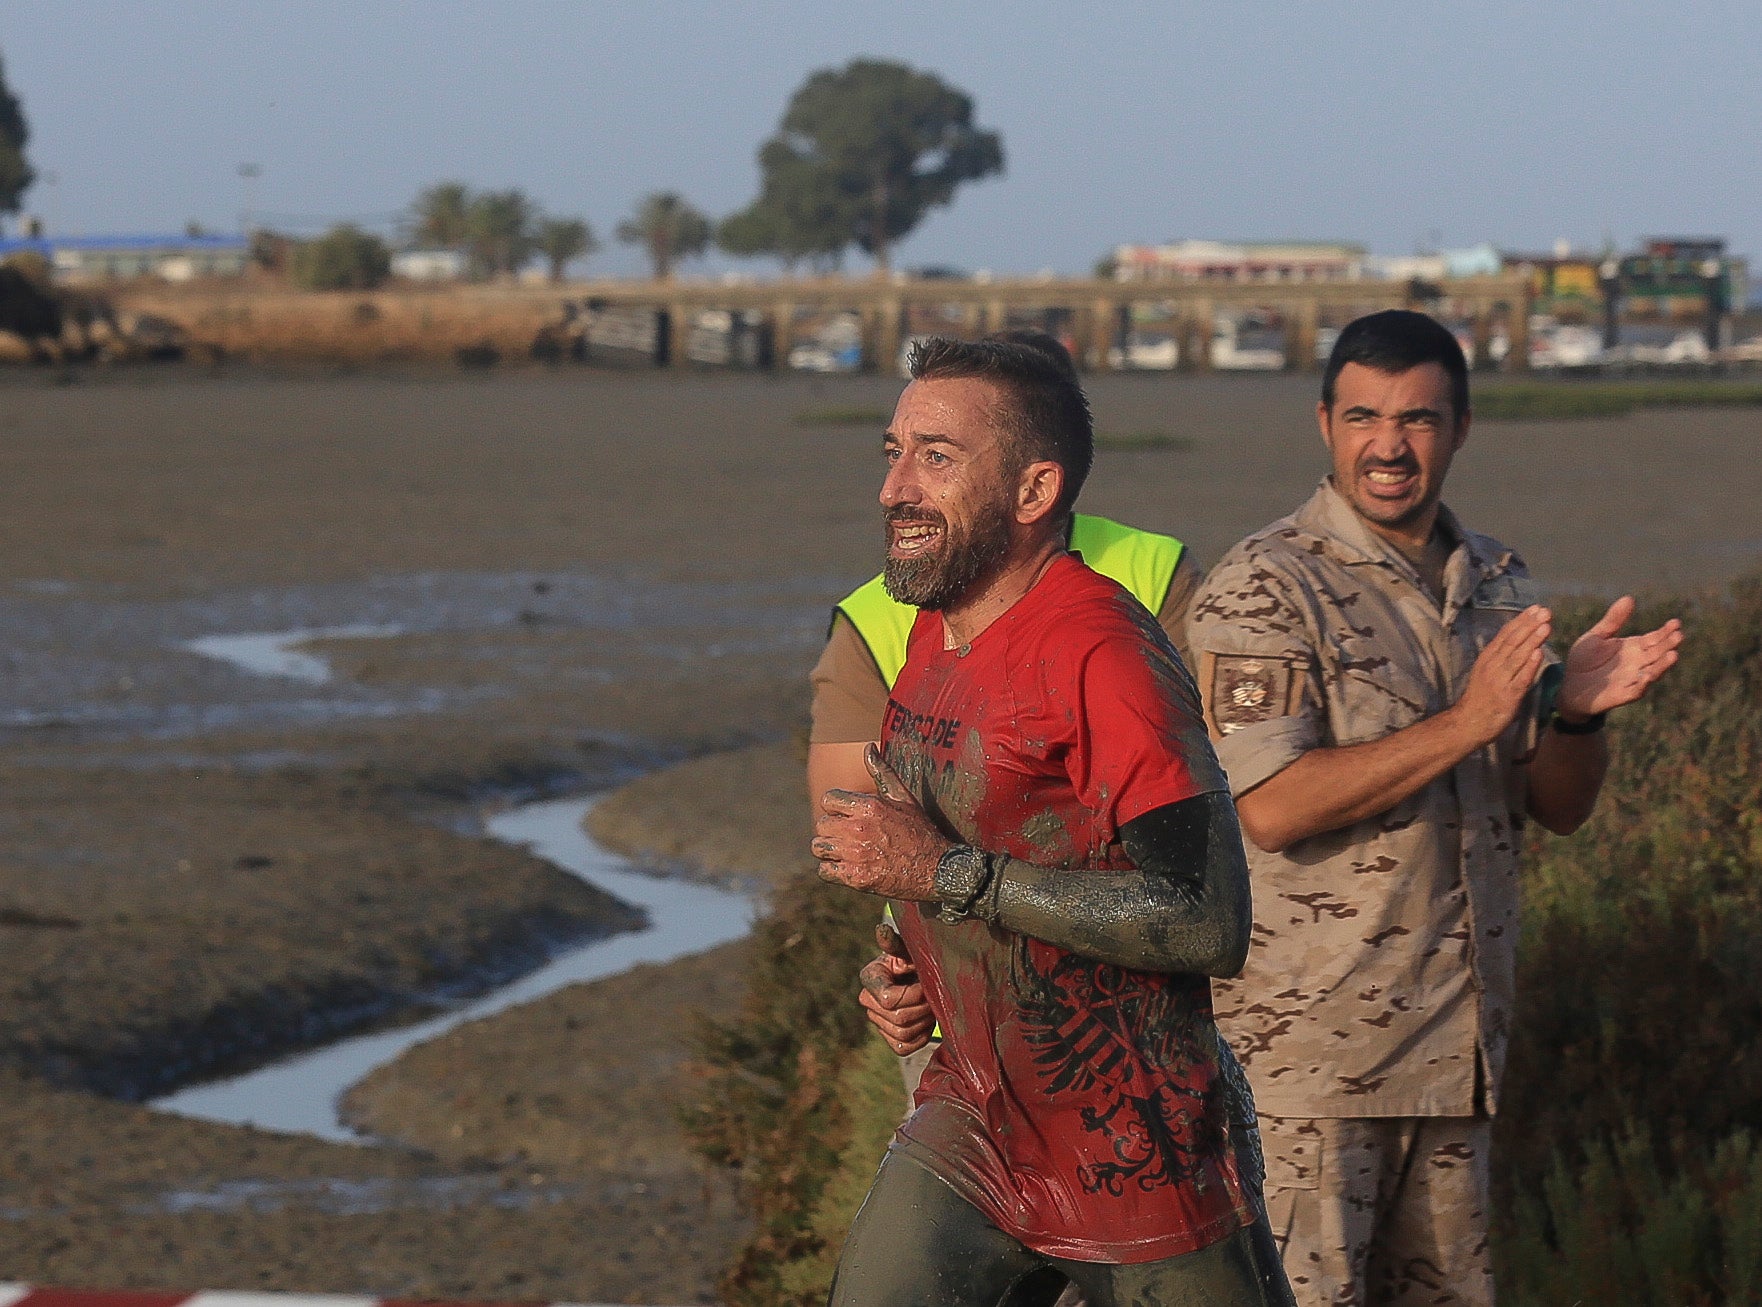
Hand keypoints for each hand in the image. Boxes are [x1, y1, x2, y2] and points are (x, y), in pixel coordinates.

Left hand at [812, 745, 948, 899]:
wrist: (936, 869)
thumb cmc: (919, 831)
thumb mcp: (904, 797)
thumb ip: (882, 771)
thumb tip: (868, 747)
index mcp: (868, 806)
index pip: (828, 799)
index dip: (835, 807)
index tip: (846, 815)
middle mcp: (859, 829)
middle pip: (821, 825)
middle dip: (832, 829)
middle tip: (847, 835)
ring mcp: (856, 855)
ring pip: (819, 848)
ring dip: (829, 850)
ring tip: (845, 851)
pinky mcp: (856, 878)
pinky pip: (824, 871)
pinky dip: (833, 871)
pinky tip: (848, 867)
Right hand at [858, 922, 934, 1054]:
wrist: (920, 977)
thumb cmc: (915, 960)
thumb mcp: (908, 950)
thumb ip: (896, 943)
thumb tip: (882, 930)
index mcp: (870, 977)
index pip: (888, 998)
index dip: (912, 994)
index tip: (924, 983)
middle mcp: (868, 1001)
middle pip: (899, 1018)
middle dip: (922, 1007)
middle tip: (932, 995)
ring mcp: (877, 1022)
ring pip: (903, 1034)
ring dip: (923, 1021)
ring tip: (930, 1005)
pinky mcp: (890, 1039)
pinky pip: (905, 1047)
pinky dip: (921, 1036)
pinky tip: (925, 1020)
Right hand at [1452, 605, 1551, 749]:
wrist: (1468, 723)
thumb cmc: (1481, 698)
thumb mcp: (1486, 672)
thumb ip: (1501, 658)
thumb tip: (1519, 642)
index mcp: (1487, 658)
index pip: (1505, 635)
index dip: (1521, 621)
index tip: (1535, 608)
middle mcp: (1492, 666)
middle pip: (1512, 641)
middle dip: (1529, 625)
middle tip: (1544, 611)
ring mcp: (1499, 680)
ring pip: (1517, 656)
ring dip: (1532, 640)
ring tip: (1546, 626)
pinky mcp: (1508, 695)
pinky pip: (1521, 678)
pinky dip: (1530, 665)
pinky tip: (1539, 653)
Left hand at [1558, 596, 1682, 719]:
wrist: (1568, 686)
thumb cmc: (1584, 660)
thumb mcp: (1597, 636)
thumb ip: (1613, 620)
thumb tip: (1629, 598)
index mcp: (1634, 648)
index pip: (1655, 638)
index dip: (1666, 631)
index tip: (1676, 622)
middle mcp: (1638, 663)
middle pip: (1657, 653)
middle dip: (1668, 645)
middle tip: (1679, 635)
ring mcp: (1632, 679)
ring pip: (1652, 672)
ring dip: (1662, 665)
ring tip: (1673, 655)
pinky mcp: (1622, 694)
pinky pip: (1636, 690)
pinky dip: (1642, 684)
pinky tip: (1646, 676)